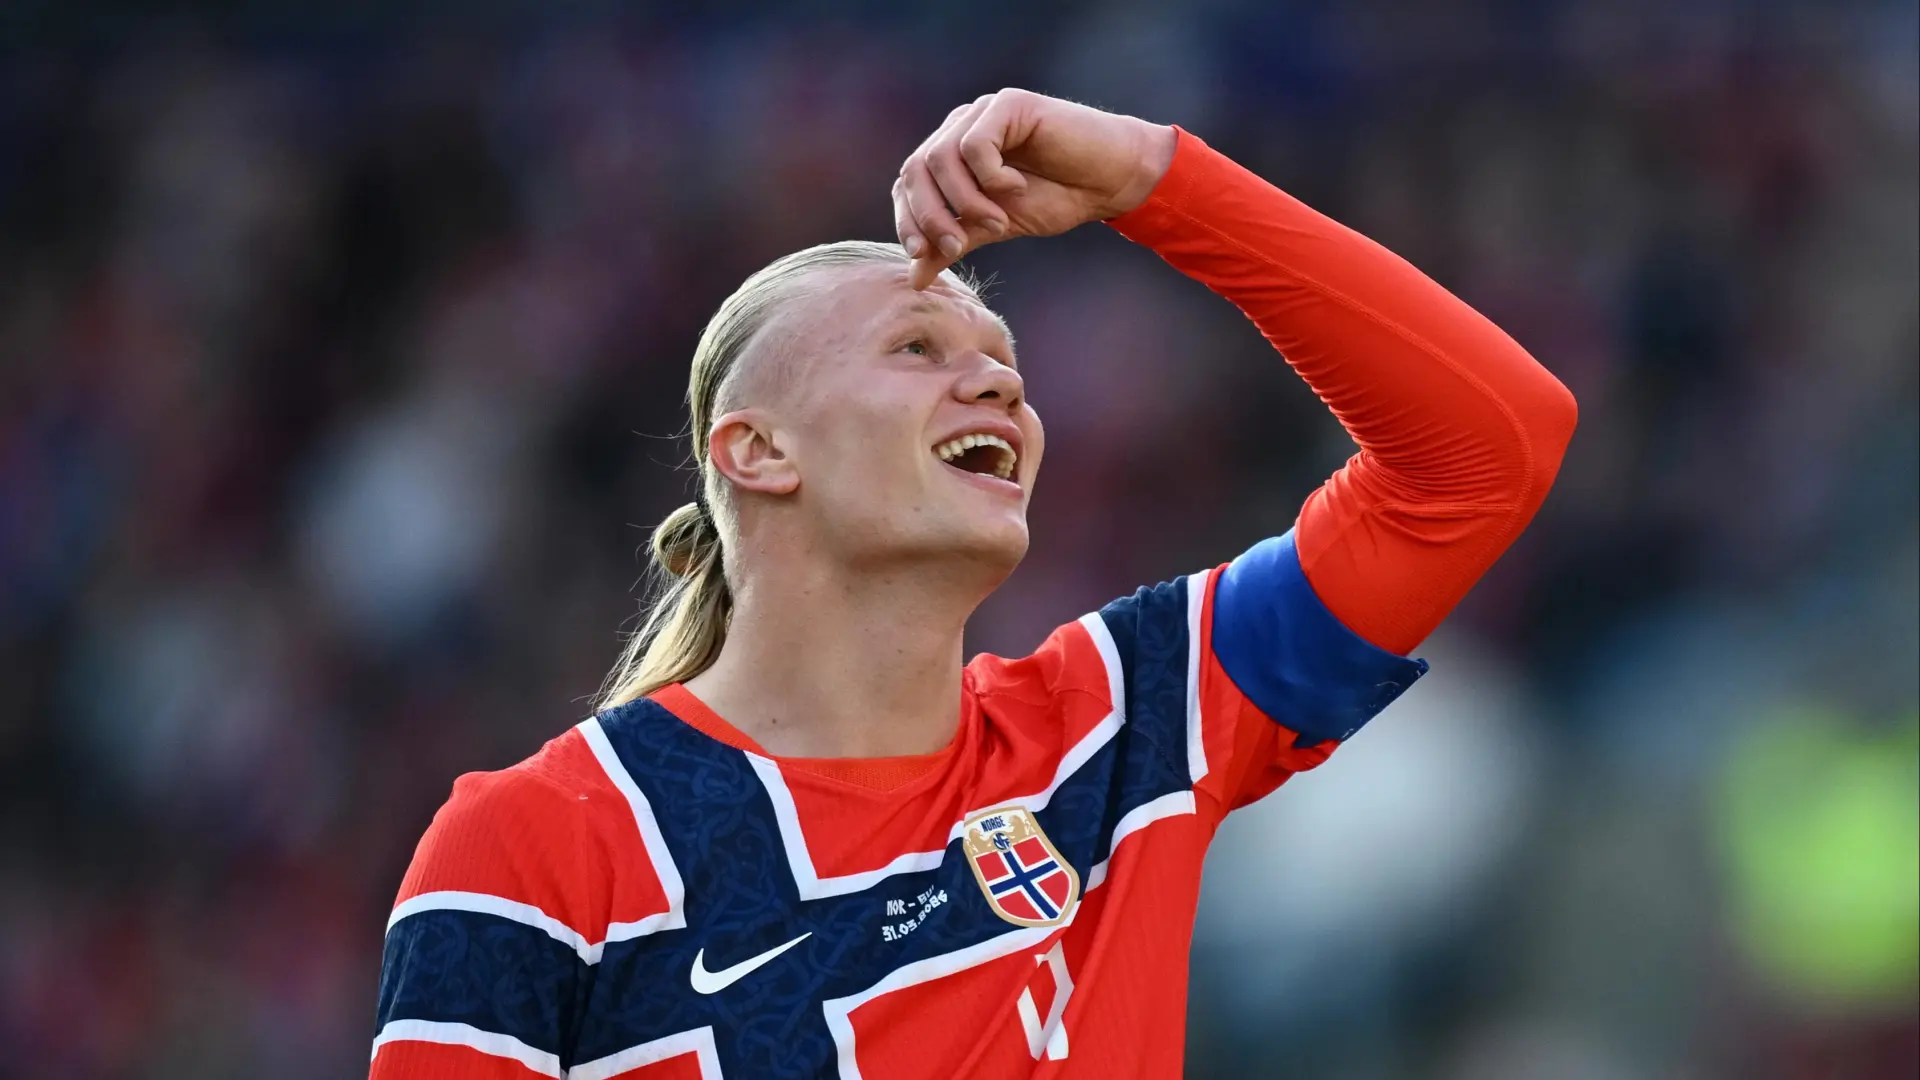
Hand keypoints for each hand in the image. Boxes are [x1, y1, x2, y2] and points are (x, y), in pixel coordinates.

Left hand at [891, 89, 1177, 288]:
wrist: (1110, 180)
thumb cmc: (1057, 197)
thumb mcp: (996, 227)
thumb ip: (956, 242)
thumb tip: (915, 276)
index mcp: (952, 153)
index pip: (907, 182)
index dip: (908, 218)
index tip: (923, 253)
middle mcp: (961, 127)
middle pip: (915, 168)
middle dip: (930, 215)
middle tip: (957, 246)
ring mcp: (984, 112)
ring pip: (941, 156)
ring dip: (965, 201)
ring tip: (998, 221)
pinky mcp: (1009, 104)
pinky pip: (976, 143)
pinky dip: (990, 176)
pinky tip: (1017, 187)